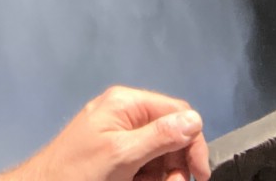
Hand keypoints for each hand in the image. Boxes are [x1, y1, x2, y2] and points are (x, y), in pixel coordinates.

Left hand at [0, 86, 210, 180]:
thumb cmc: (77, 171)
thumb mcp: (122, 155)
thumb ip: (159, 136)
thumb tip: (194, 120)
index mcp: (127, 103)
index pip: (176, 111)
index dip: (193, 141)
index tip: (198, 174)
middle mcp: (126, 113)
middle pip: (171, 134)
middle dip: (175, 164)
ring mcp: (121, 134)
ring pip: (161, 154)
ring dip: (162, 175)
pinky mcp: (117, 154)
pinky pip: (145, 164)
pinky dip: (148, 178)